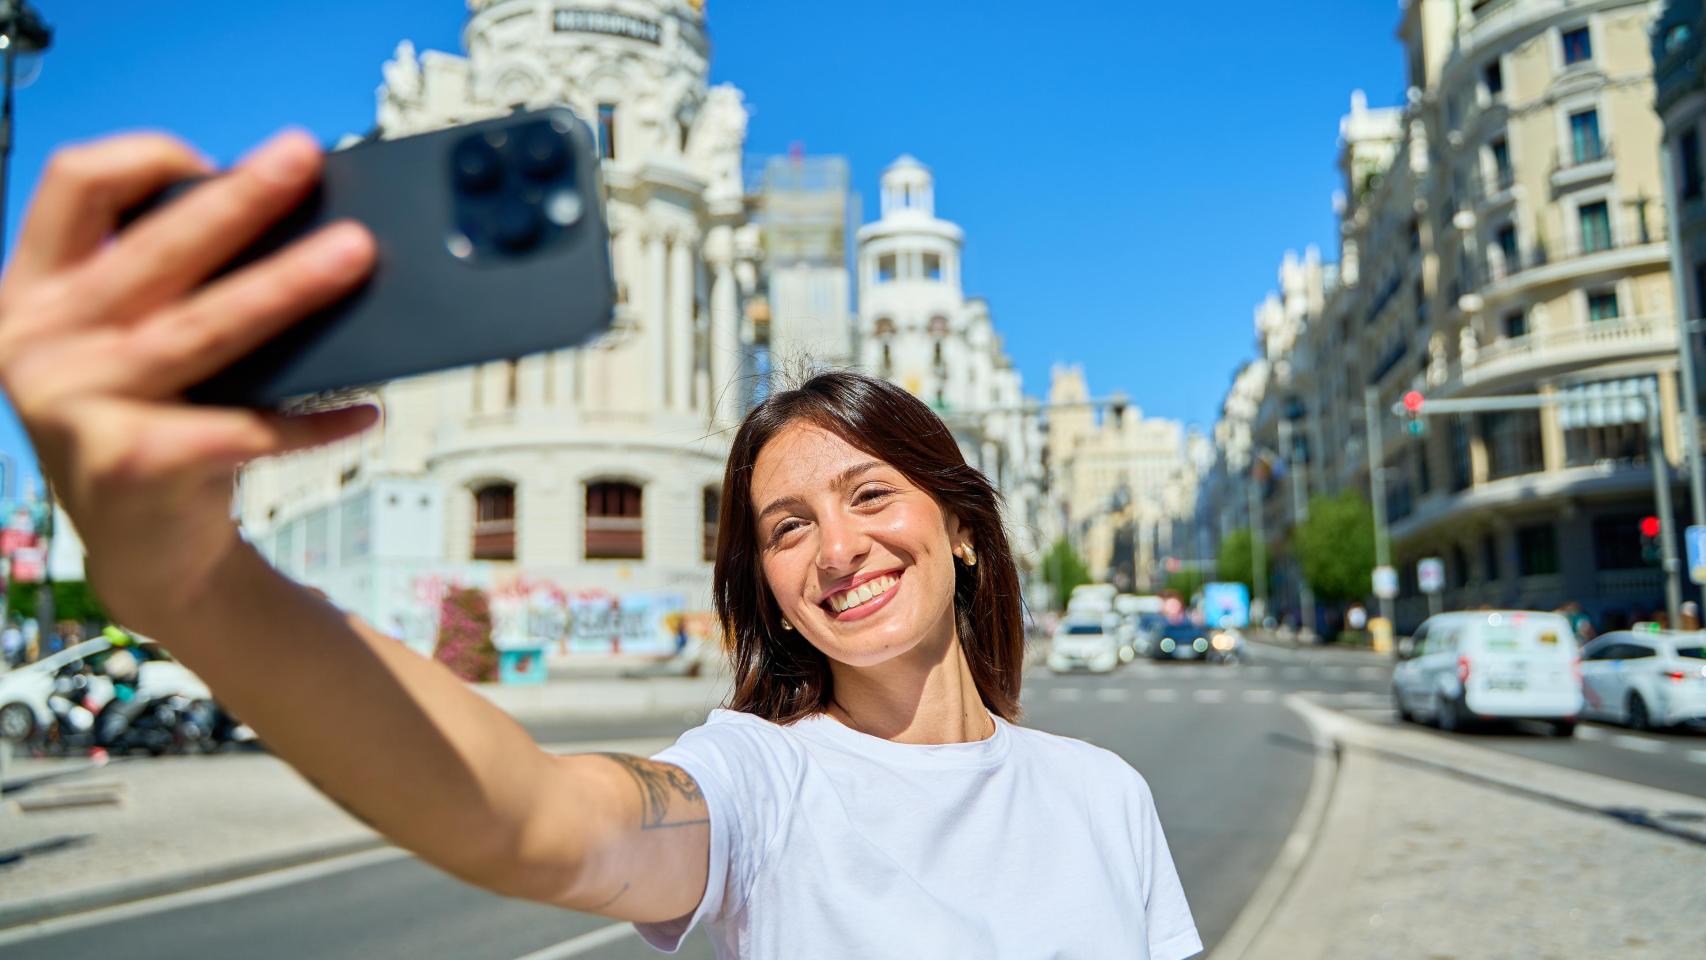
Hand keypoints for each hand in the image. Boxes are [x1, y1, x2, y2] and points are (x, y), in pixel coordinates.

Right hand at [0, 130, 377, 630]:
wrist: (147, 555)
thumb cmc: (156, 428)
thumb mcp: (134, 349)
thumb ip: (169, 290)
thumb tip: (292, 225)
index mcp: (35, 294)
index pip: (75, 186)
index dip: (145, 159)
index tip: (216, 162)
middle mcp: (39, 343)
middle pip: (156, 251)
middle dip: (241, 200)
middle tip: (305, 159)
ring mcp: (76, 406)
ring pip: (205, 327)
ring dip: (289, 287)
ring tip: (356, 255)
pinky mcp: (131, 463)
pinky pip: (246, 427)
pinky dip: (315, 420)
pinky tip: (366, 409)